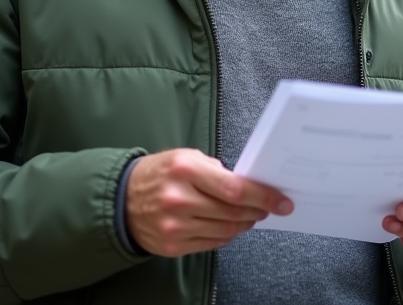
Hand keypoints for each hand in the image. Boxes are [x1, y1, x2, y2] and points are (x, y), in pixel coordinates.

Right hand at [124, 148, 292, 256]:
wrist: (121, 200)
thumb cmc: (159, 174)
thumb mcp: (185, 157)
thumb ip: (216, 170)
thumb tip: (248, 185)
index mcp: (185, 170)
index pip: (235, 188)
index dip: (263, 196)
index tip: (281, 201)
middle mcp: (179, 199)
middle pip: (233, 211)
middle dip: (258, 210)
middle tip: (269, 207)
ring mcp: (175, 226)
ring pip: (226, 229)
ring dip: (244, 223)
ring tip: (251, 216)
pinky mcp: (173, 245)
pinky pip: (212, 243)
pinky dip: (227, 235)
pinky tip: (231, 226)